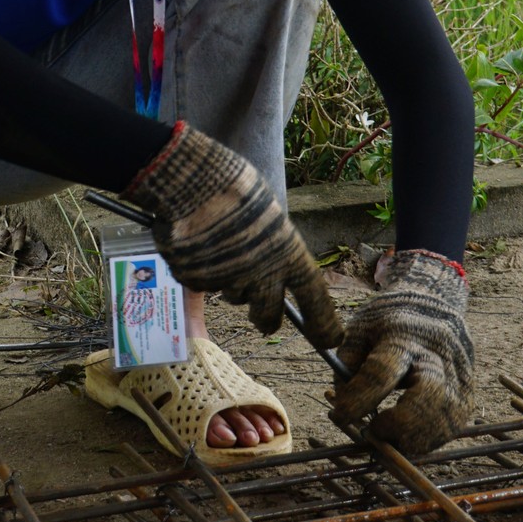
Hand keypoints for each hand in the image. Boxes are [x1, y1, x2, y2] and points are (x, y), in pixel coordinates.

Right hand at [124, 121, 343, 345]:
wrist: (191, 181)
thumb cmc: (235, 188)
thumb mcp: (269, 216)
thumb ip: (275, 248)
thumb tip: (275, 264)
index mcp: (288, 255)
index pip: (315, 298)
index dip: (325, 324)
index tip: (331, 340)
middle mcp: (260, 275)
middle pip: (268, 317)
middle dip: (265, 319)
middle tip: (261, 317)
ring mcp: (226, 282)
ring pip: (232, 296)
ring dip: (229, 282)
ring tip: (220, 246)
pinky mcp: (196, 282)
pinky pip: (202, 283)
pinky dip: (201, 268)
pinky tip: (197, 242)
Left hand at [329, 249, 473, 456]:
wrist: (433, 301)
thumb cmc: (388, 319)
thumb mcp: (359, 329)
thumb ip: (346, 364)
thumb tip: (342, 406)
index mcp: (403, 333)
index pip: (382, 372)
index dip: (358, 399)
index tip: (339, 415)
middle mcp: (437, 353)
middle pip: (429, 395)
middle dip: (398, 424)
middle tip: (374, 430)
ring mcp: (459, 374)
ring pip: (446, 418)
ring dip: (413, 439)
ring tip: (389, 436)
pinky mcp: (469, 392)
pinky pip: (452, 426)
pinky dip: (428, 439)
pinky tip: (408, 435)